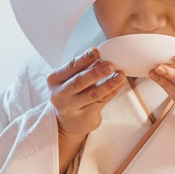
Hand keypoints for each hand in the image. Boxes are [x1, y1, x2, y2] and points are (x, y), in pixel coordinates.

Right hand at [49, 48, 123, 173]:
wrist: (67, 122)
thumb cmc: (71, 93)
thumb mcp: (70, 79)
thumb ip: (83, 68)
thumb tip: (102, 56)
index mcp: (54, 80)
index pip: (70, 67)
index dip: (83, 59)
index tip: (95, 51)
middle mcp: (60, 95)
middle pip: (79, 82)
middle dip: (96, 72)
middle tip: (110, 65)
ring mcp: (72, 108)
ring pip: (93, 94)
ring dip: (108, 83)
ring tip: (120, 75)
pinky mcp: (85, 117)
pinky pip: (102, 102)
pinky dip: (112, 91)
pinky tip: (119, 84)